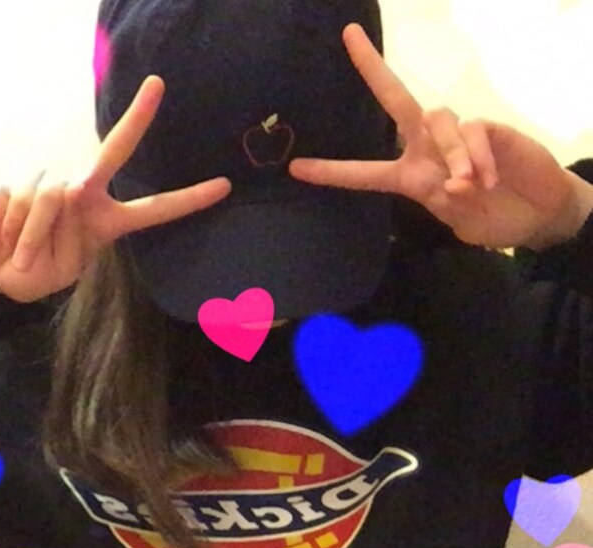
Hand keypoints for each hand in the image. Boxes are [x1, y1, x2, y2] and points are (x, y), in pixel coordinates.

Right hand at [0, 76, 231, 301]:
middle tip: (158, 85)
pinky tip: (8, 234)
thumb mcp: (65, 267)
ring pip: (56, 195)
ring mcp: (57, 183)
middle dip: (137, 118)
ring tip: (23, 251)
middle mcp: (88, 194)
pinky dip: (17, 226)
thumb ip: (75, 236)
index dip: (189, 200)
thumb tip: (69, 188)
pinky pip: (28, 197)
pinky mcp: (25, 179)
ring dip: (35, 233)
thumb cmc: (35, 271)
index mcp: (109, 221)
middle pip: (116, 149)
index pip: (156, 209)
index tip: (224, 187)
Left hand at [289, 23, 581, 249]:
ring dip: (452, 154)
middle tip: (349, 36)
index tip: (296, 169)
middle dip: (373, 69)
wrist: (537, 212)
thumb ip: (452, 207)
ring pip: (438, 120)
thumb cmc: (492, 219)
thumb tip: (452, 182)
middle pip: (396, 102)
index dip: (333, 172)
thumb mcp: (463, 224)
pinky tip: (487, 179)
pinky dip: (477, 157)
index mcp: (410, 176)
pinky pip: (473, 130)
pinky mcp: (487, 127)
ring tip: (468, 187)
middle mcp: (427, 149)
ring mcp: (456, 135)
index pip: (365, 173)